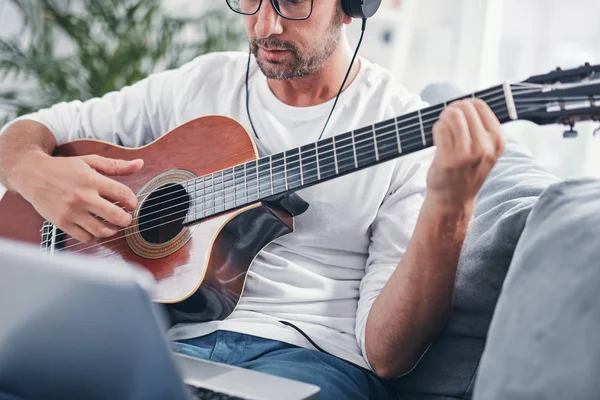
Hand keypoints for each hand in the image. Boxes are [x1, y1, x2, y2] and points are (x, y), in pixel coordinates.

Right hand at [16, 152, 143, 242]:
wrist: (32, 175)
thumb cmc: (64, 168)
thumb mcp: (90, 161)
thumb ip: (117, 165)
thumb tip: (140, 164)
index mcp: (91, 180)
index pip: (123, 194)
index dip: (133, 202)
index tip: (132, 204)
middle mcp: (82, 197)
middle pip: (116, 216)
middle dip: (126, 219)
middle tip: (126, 217)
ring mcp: (71, 212)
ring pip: (102, 231)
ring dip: (112, 230)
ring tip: (113, 224)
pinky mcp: (62, 223)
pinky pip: (86, 237)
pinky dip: (95, 236)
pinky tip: (96, 228)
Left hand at [427, 99, 504, 209]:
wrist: (453, 200)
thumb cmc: (466, 171)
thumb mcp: (485, 150)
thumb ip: (481, 128)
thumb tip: (467, 102)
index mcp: (497, 141)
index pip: (479, 105)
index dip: (464, 105)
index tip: (458, 114)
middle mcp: (485, 146)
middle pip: (464, 108)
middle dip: (451, 110)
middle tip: (446, 122)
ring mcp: (467, 154)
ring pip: (451, 116)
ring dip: (443, 119)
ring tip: (442, 130)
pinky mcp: (448, 160)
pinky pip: (440, 129)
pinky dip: (436, 129)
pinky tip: (437, 140)